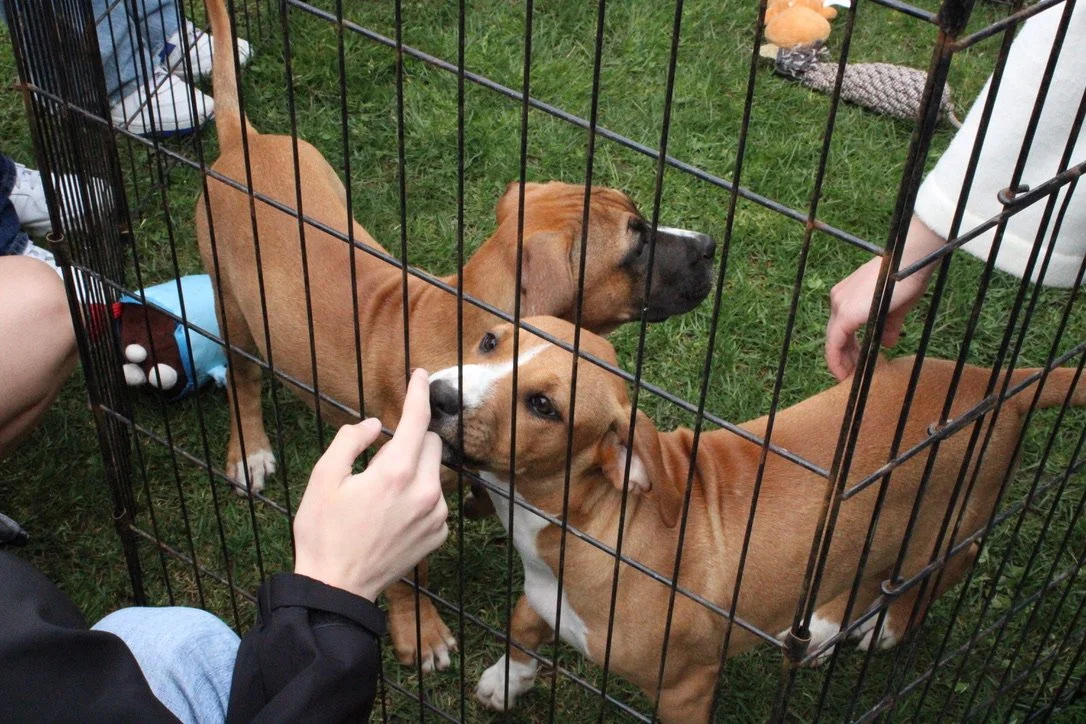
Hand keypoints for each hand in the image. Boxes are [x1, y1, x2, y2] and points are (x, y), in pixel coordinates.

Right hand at [293, 368, 447, 600]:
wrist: (337, 588)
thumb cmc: (323, 532)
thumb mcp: (323, 478)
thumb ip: (350, 441)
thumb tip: (374, 424)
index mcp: (396, 473)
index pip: (417, 420)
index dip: (419, 393)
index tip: (421, 375)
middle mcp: (426, 491)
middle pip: (430, 444)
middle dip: (410, 442)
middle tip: (378, 462)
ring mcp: (437, 515)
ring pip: (434, 472)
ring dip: (415, 471)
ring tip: (382, 496)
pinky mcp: (439, 534)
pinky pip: (436, 500)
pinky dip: (420, 497)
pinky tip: (392, 515)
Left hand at [825, 216, 943, 379]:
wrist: (910, 260)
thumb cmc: (906, 278)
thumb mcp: (895, 306)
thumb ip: (888, 325)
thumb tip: (888, 343)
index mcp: (847, 294)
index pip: (840, 327)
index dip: (846, 348)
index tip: (855, 364)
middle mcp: (838, 298)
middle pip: (835, 334)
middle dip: (844, 357)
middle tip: (853, 375)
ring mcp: (840, 305)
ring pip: (833, 340)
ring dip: (841, 361)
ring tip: (850, 378)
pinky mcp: (846, 314)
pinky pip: (835, 343)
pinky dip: (837, 360)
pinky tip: (845, 374)